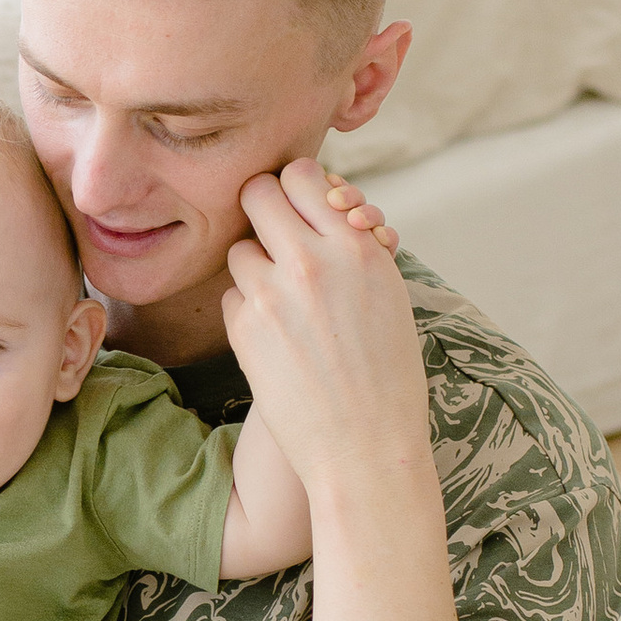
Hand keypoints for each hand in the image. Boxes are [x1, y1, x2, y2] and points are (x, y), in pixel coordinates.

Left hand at [219, 162, 431, 512]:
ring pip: (240, 248)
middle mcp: (312, 262)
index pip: (303, 174)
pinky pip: (232, 294)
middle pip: (257, 193)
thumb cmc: (387, 370)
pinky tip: (278, 338)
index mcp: (357, 247)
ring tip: (287, 301)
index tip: (301, 204)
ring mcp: (271, 295)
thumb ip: (352, 244)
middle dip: (264, 208)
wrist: (365, 446)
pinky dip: (249, 308)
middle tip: (276, 233)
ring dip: (256, 265)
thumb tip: (323, 200)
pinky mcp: (243, 329)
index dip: (297, 187)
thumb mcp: (387, 293)